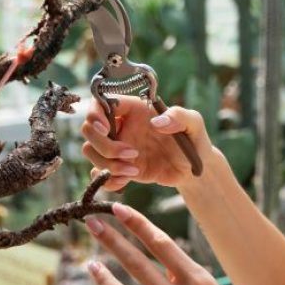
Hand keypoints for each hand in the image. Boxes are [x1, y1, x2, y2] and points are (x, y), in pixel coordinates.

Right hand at [81, 96, 214, 191]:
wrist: (195, 170)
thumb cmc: (194, 140)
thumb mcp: (194, 124)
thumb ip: (179, 116)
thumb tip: (157, 122)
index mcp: (134, 109)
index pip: (101, 103)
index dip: (95, 115)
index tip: (106, 129)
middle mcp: (121, 127)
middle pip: (89, 130)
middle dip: (104, 145)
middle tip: (133, 154)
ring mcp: (119, 148)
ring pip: (91, 153)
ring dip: (107, 164)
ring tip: (134, 171)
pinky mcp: (121, 168)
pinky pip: (100, 174)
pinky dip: (108, 180)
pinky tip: (128, 180)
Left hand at [84, 203, 271, 284]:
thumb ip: (194, 283)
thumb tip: (170, 273)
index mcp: (198, 282)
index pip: (160, 244)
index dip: (136, 224)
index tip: (119, 209)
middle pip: (134, 262)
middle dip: (111, 239)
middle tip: (91, 222)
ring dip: (103, 278)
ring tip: (91, 264)